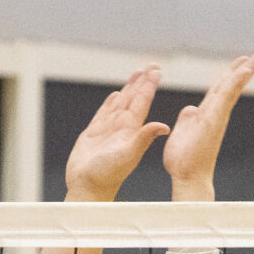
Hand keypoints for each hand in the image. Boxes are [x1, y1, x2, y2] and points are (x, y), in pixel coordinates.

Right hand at [64, 65, 169, 201]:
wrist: (88, 187)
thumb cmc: (108, 175)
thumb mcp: (129, 154)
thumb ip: (144, 138)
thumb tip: (165, 127)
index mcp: (131, 130)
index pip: (142, 102)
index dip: (149, 85)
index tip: (155, 70)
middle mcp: (121, 128)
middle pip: (133, 99)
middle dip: (141, 82)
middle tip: (150, 66)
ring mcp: (107, 131)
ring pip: (119, 104)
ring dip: (127, 89)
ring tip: (135, 75)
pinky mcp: (92, 135)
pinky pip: (103, 114)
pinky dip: (109, 104)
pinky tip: (114, 96)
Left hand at [162, 51, 253, 199]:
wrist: (187, 178)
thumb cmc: (183, 162)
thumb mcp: (181, 133)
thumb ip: (186, 120)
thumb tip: (190, 109)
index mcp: (206, 114)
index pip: (220, 88)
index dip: (230, 73)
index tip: (242, 61)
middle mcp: (215, 113)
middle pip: (232, 84)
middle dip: (246, 68)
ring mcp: (217, 116)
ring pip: (234, 87)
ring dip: (248, 70)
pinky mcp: (214, 120)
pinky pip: (226, 97)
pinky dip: (236, 82)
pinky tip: (245, 70)